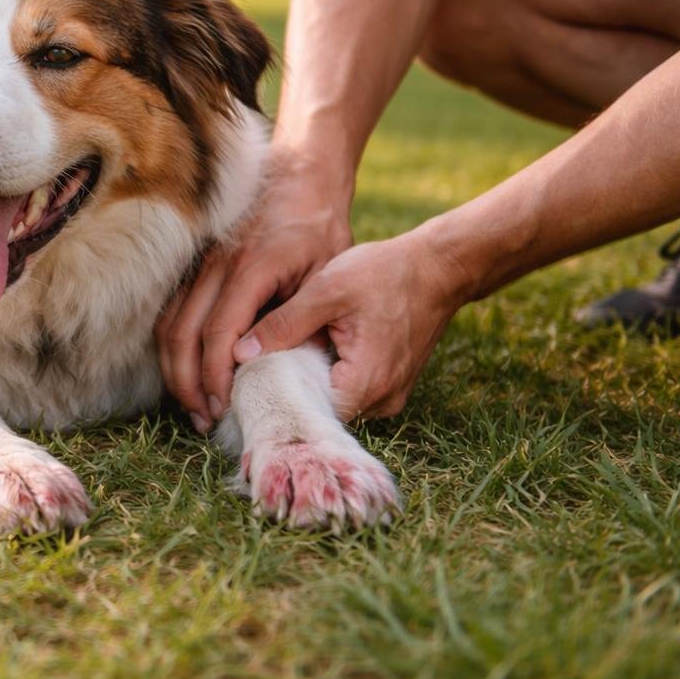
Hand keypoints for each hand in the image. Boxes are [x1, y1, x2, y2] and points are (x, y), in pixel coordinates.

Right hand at [155, 149, 352, 429]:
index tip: (222, 406)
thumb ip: (296, 318)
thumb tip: (265, 364)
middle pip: (183, 333)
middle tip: (204, 418)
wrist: (300, 178)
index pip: (218, 332)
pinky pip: (171, 312)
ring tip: (193, 405)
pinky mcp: (195, 267)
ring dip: (175, 369)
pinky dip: (173, 348)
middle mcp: (216, 265)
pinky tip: (186, 373)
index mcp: (251, 267)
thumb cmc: (320, 229)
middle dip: (188, 382)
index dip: (214, 375)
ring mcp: (200, 264)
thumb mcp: (324, 274)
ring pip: (168, 324)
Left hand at [229, 230, 473, 419]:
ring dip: (308, 384)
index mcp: (366, 383)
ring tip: (276, 359)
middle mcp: (382, 401)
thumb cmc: (386, 273)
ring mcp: (390, 396)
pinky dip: (328, 376)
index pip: (307, 411)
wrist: (439, 267)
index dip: (274, 396)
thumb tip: (239, 353)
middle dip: (288, 390)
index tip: (245, 380)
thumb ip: (283, 324)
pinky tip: (308, 354)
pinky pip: (351, 391)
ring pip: (334, 402)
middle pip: (320, 411)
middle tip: (253, 369)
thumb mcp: (326, 291)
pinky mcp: (392, 385)